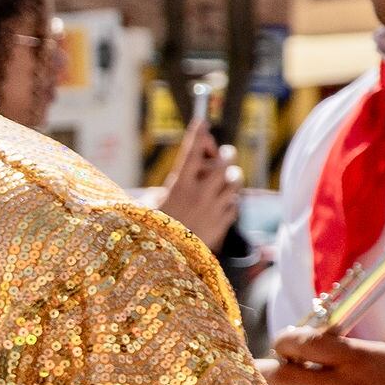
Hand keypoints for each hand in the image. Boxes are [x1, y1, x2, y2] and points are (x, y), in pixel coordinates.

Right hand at [148, 117, 242, 249]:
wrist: (164, 262)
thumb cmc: (152, 228)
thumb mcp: (150, 202)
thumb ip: (172, 181)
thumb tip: (194, 159)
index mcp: (178, 188)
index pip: (190, 153)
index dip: (197, 136)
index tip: (200, 122)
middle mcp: (199, 196)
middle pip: (222, 165)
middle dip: (222, 155)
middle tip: (221, 152)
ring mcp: (214, 210)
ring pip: (233, 183)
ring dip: (229, 176)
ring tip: (221, 177)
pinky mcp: (223, 224)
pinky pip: (234, 204)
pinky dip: (230, 198)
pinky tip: (220, 201)